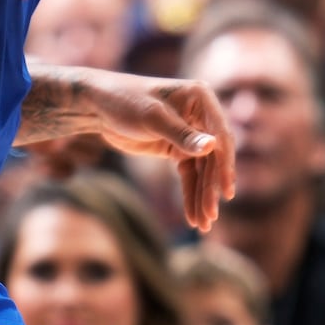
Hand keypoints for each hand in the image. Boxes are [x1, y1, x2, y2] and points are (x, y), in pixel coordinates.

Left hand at [71, 68, 236, 230]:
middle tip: (210, 217)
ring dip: (202, 197)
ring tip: (203, 225)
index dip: (225, 166)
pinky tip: (192, 215)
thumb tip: (213, 147)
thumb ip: (182, 134)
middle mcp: (201, 116)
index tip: (226, 192)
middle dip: (210, 189)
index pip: (220, 137)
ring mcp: (190, 134)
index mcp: (201, 99)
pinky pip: (189, 174)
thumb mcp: (152, 117)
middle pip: (212, 158)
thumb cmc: (124, 100)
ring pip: (202, 170)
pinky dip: (190, 194)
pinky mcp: (176, 148)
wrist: (98, 106)